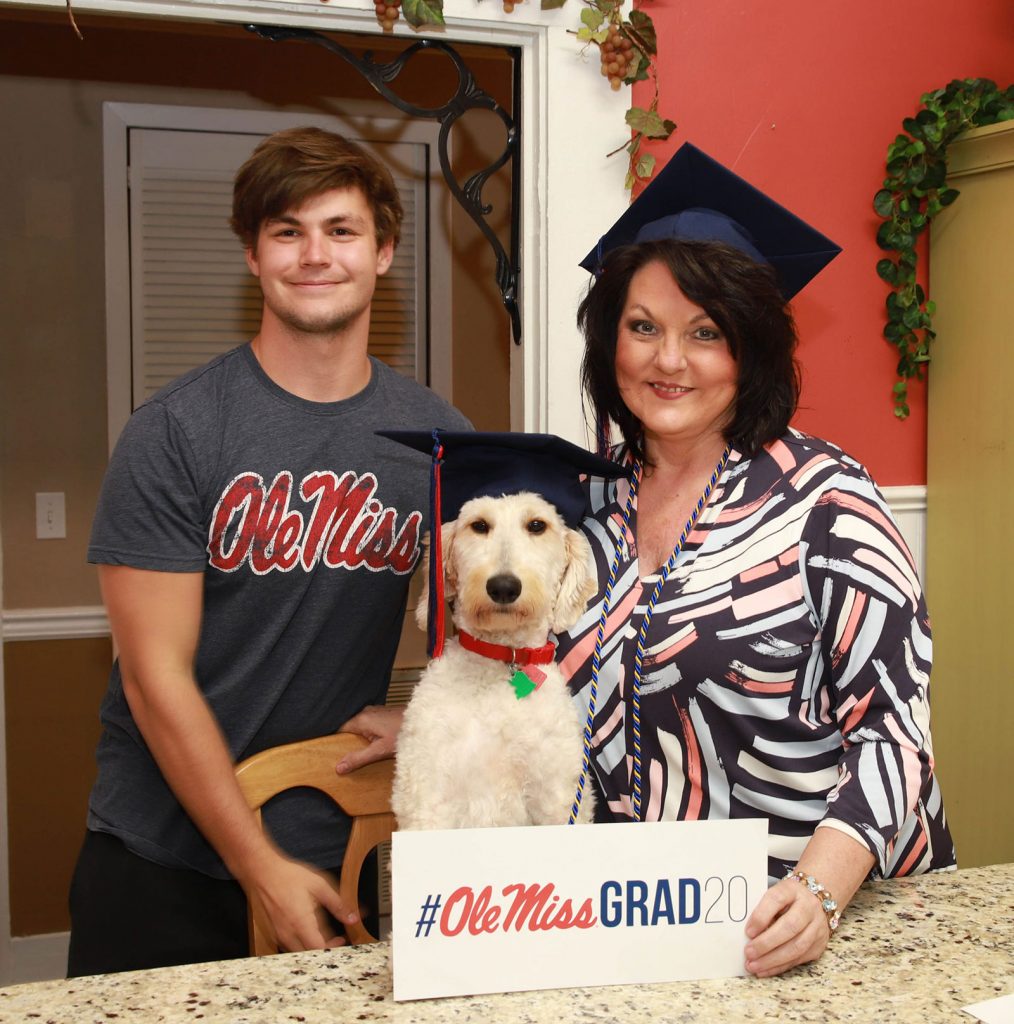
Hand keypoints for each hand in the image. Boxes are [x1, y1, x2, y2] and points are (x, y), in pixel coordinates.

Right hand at [244, 850, 358, 952]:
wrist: (262, 872)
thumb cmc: (288, 876)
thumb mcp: (319, 886)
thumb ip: (338, 904)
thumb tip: (353, 918)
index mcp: (301, 923)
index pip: (319, 949)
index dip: (333, 949)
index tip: (342, 940)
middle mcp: (288, 934)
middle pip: (309, 954)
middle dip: (325, 949)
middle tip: (337, 938)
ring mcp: (278, 935)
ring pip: (298, 952)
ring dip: (312, 947)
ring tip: (324, 934)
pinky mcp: (273, 934)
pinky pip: (289, 946)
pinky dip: (301, 944)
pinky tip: (307, 931)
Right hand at [336, 704, 403, 772]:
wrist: (425, 722)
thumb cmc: (404, 734)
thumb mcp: (379, 751)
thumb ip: (359, 758)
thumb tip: (339, 767)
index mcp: (361, 720)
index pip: (339, 729)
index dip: (336, 741)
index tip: (333, 752)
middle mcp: (366, 712)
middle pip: (349, 728)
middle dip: (349, 741)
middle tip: (349, 754)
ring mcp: (375, 711)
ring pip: (360, 726)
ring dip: (361, 738)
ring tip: (364, 749)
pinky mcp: (383, 714)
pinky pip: (369, 724)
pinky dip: (369, 733)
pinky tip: (375, 742)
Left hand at [743, 876, 829, 976]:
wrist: (817, 900)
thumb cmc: (787, 898)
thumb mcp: (775, 894)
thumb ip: (763, 908)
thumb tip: (747, 933)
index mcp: (792, 889)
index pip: (776, 899)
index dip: (761, 916)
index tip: (748, 931)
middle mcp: (808, 907)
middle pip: (789, 927)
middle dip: (766, 943)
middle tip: (748, 953)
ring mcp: (817, 927)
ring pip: (796, 947)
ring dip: (772, 960)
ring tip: (754, 966)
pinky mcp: (819, 945)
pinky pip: (799, 959)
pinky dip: (780, 966)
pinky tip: (765, 970)